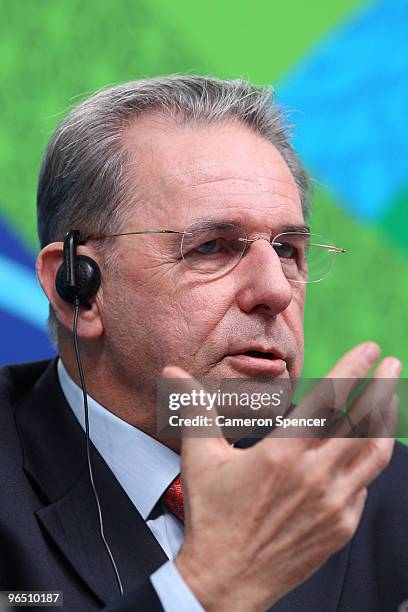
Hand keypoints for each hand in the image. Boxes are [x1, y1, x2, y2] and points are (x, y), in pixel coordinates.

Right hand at [165, 342, 400, 611]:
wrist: (227, 580)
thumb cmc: (212, 516)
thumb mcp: (200, 457)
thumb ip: (195, 409)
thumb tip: (173, 373)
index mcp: (283, 452)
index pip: (329, 400)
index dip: (353, 369)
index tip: (370, 349)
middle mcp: (315, 475)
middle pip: (362, 421)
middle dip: (382, 386)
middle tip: (392, 364)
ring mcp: (333, 503)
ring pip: (374, 453)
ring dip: (385, 421)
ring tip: (390, 400)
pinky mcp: (341, 527)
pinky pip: (364, 487)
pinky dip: (366, 464)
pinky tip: (362, 453)